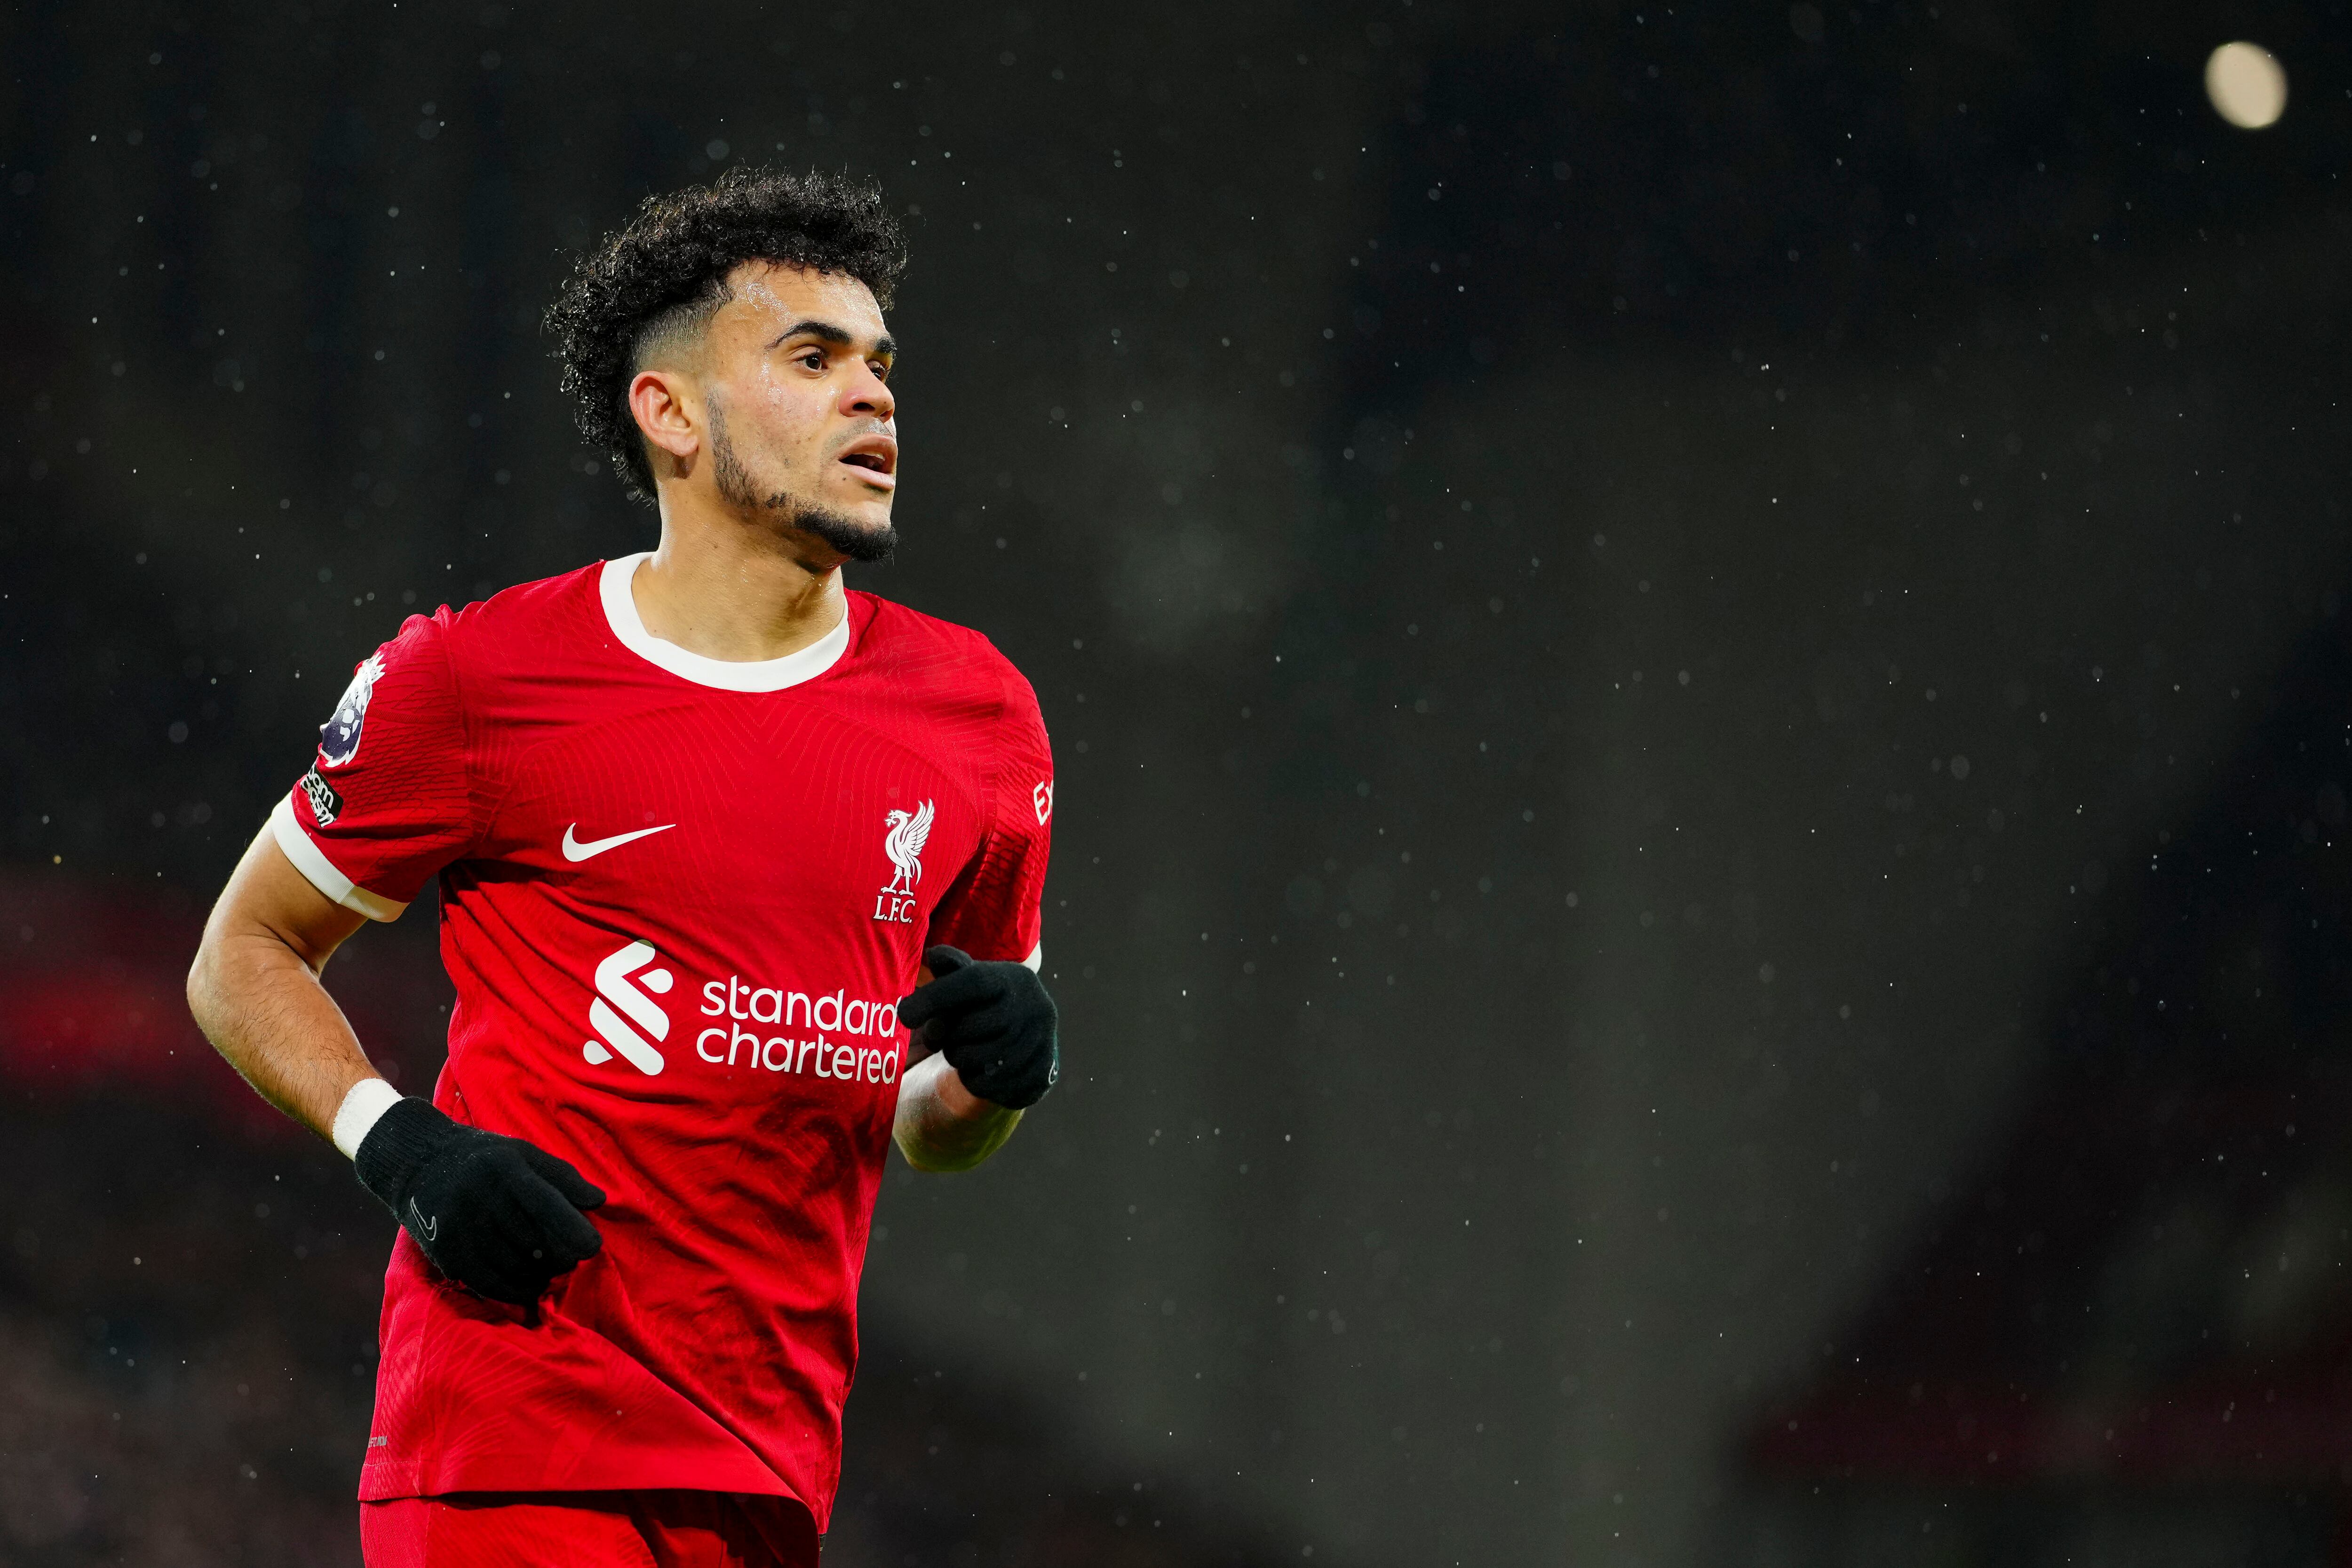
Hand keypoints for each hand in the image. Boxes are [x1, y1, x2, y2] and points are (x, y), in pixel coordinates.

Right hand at [353, 1098, 605, 1303]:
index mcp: (505, 1168)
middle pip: (530, 1239)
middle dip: (558, 1256)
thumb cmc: (485, 1159)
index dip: (571, 1227)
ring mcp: (459, 1225)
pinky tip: (527, 1288)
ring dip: (537, 1276)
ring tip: (549, 1273)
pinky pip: (485, 1280)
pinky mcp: (444, 1249)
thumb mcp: (524, 1154)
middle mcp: (480, 1196)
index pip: (543, 1202)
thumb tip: (599, 1200)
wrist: (418, 1163)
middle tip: (570, 1262)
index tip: (593, 1247)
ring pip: (509, 1264)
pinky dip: (511, 1290)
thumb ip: (562, 1177)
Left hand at [898, 945, 1059, 1109]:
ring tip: (964, 1049)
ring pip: (973, 1058)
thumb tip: (934, 956)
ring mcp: (1040, 1044)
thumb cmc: (989, 1005)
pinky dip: (971, 1079)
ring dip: (957, 1057)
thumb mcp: (972, 981)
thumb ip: (952, 969)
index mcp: (1015, 979)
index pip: (973, 981)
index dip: (935, 997)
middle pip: (967, 1026)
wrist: (1033, 1040)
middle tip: (945, 1034)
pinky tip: (979, 1068)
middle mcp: (1034, 1007)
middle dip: (946, 1035)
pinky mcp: (1039, 1076)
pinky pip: (985, 1085)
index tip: (904, 1014)